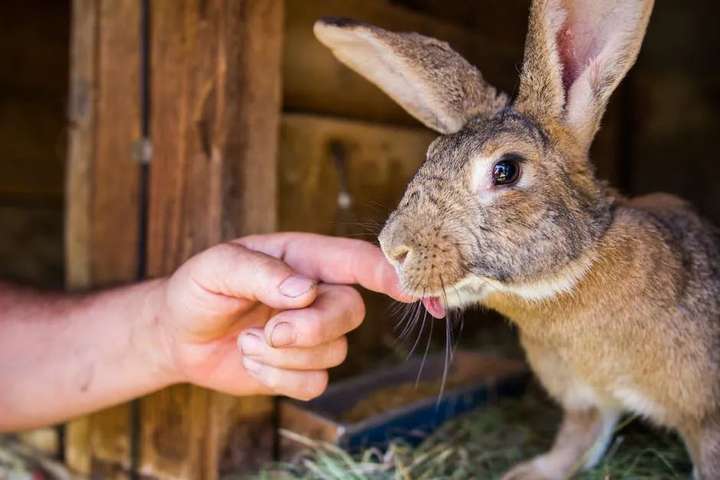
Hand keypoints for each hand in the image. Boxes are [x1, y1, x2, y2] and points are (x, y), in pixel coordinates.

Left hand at [153, 233, 408, 399]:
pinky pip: (316, 383)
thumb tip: (305, 291)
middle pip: (351, 312)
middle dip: (312, 328)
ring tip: (247, 340)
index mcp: (304, 259)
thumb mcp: (217, 267)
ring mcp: (313, 333)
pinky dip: (279, 378)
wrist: (179, 335)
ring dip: (282, 355)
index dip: (389, 272)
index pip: (357, 260)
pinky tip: (253, 360)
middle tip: (271, 331)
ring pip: (333, 352)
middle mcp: (318, 294)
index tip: (411, 287)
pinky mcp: (302, 369)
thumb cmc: (199, 290)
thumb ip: (260, 272)